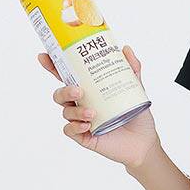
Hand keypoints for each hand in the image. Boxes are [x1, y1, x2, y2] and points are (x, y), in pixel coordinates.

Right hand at [37, 45, 161, 169]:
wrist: (144, 141)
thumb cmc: (137, 115)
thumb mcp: (136, 88)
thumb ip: (131, 69)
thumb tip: (126, 49)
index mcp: (89, 90)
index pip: (67, 76)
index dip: (53, 66)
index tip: (44, 56)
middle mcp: (82, 103)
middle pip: (60, 94)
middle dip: (64, 90)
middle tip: (78, 90)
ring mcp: (81, 120)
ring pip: (65, 112)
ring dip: (75, 110)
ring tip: (91, 112)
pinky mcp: (84, 136)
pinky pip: (70, 130)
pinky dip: (76, 126)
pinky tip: (87, 126)